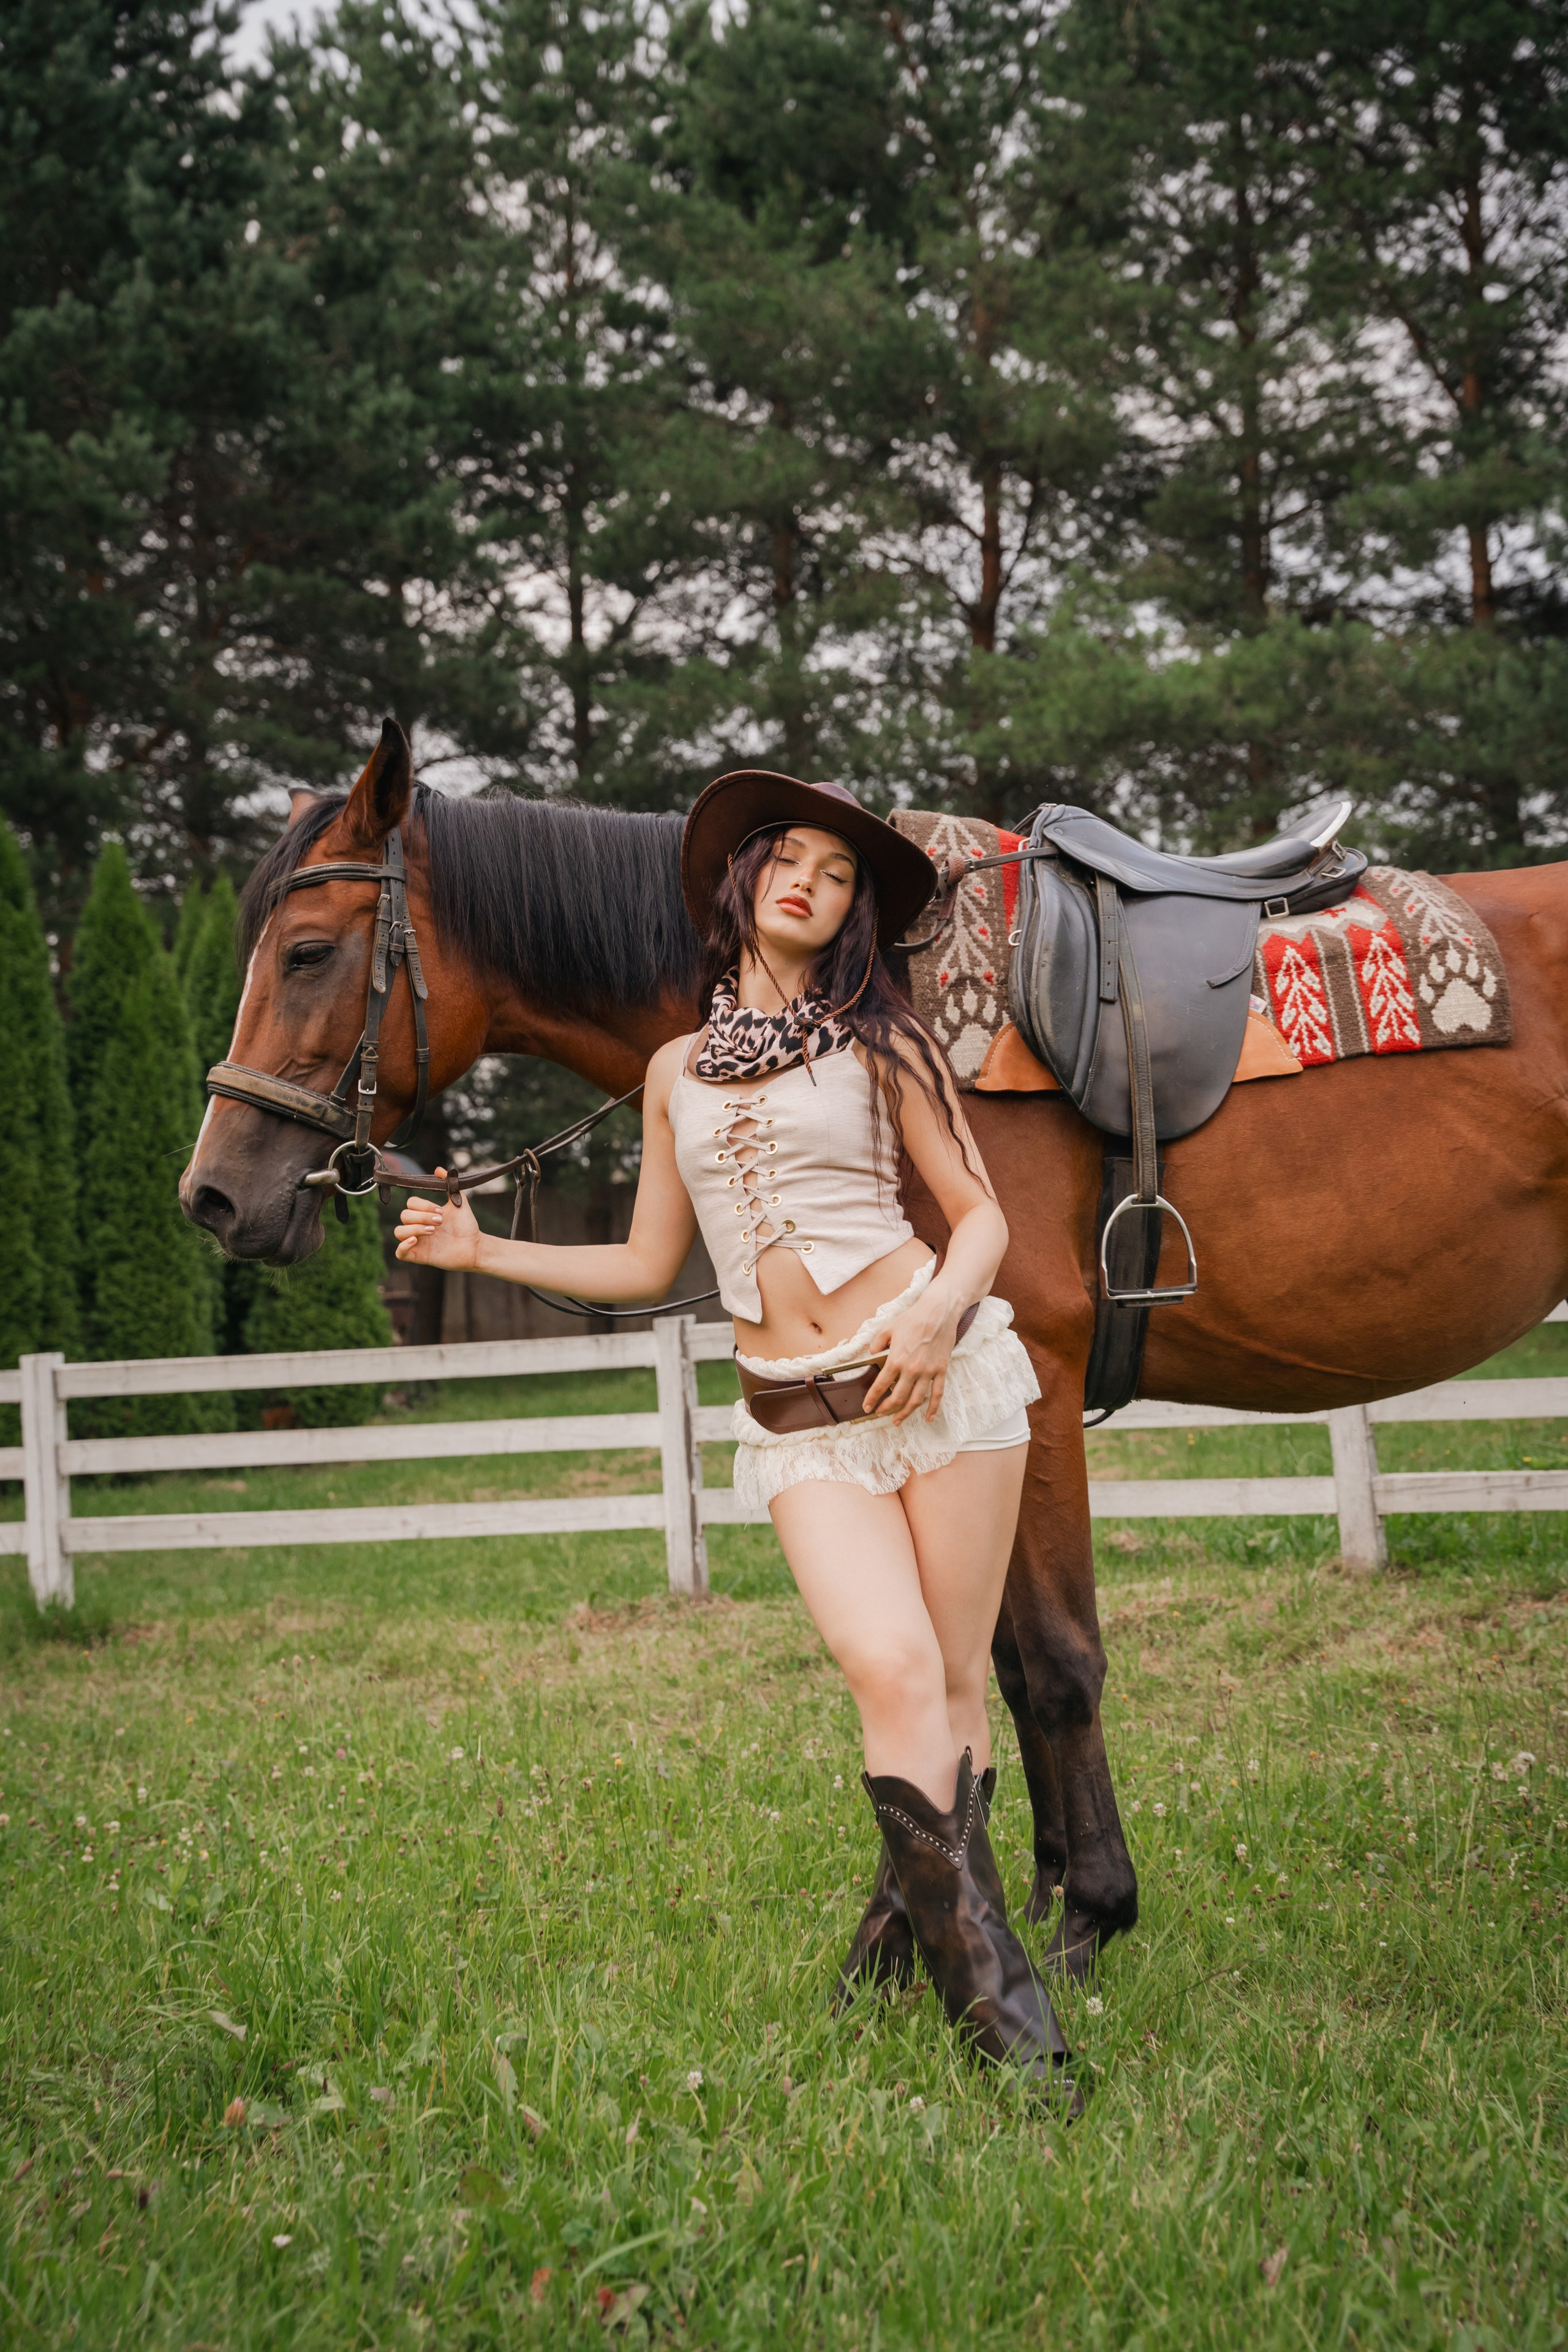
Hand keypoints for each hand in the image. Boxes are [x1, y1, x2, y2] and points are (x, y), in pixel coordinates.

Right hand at [393, 1171, 481, 1269]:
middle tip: (440, 1221)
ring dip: (414, 1228)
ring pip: (399, 1232)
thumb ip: (450, 1185)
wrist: (475, 1246)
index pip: (411, 1203)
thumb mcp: (459, 1202)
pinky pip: (399, 1252)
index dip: (423, 1205)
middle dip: (422, 1216)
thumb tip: (439, 1169)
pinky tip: (416, 1240)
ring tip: (433, 1231)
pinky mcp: (418, 1256)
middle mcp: (418, 1226)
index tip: (441, 1211)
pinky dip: (403, 1245)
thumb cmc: (466, 1226)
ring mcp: (417, 1242)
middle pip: (404, 1215)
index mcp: (425, 1214)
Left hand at [861, 1287, 965, 1424]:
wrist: (938, 1312)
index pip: (880, 1385)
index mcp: (896, 1359)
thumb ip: (877, 1342)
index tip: (866, 1407)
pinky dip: (933, 1408)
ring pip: (916, 1400)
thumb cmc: (913, 1318)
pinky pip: (937, 1394)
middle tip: (879, 1414)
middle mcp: (911, 1370)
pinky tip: (928, 1418)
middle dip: (886, 1409)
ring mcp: (928, 1372)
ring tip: (897, 1421)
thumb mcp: (888, 1327)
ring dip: (905, 1413)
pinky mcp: (941, 1370)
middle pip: (897, 1397)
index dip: (872, 1398)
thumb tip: (872, 1353)